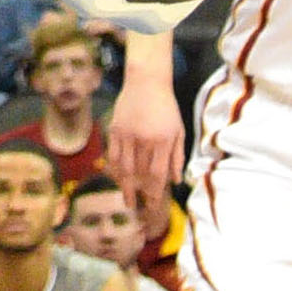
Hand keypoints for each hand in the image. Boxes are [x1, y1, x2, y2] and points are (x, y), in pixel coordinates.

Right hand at [103, 63, 182, 207]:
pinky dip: (114, 169)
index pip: (157, 174)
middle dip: (139, 193)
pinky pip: (113, 155)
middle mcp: (144, 140)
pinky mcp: (115, 130)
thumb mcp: (178, 130)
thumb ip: (177, 157)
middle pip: (139, 174)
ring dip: (124, 186)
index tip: (153, 205)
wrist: (147, 82)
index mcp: (162, 141)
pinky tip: (117, 178)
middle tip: (137, 209)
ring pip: (123, 167)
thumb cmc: (167, 107)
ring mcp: (127, 135)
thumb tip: (176, 181)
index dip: (154, 192)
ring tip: (126, 199)